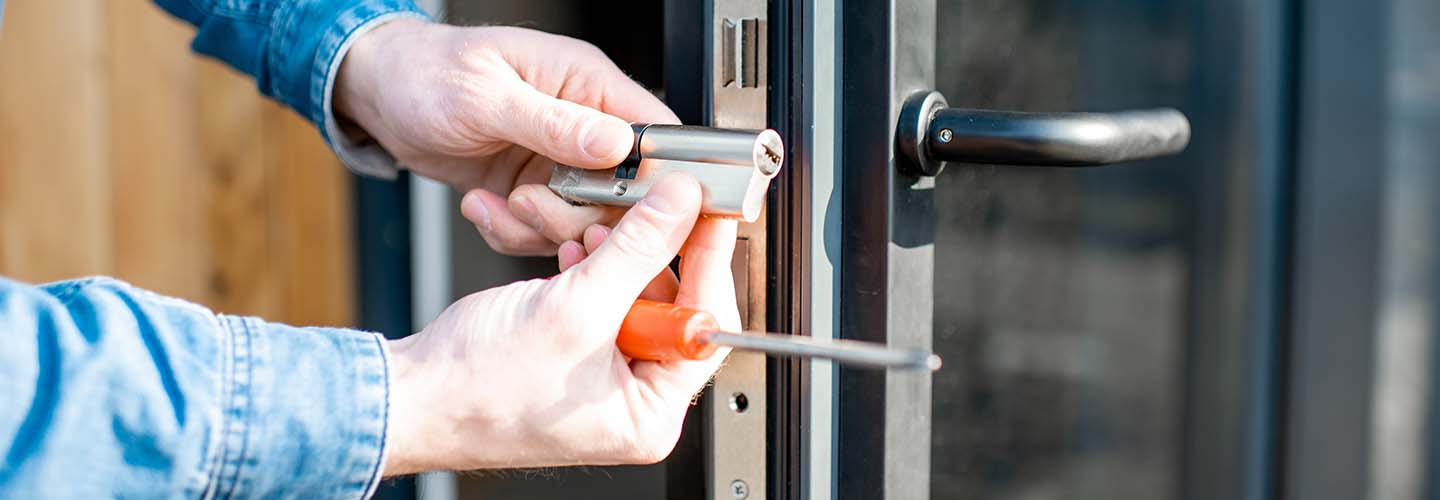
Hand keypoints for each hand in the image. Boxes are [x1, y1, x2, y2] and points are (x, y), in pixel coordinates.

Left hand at [336, 20, 678, 254]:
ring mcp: (559, 162)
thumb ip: (554, 122)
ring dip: (537, 227)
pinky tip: (482, 206)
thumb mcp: (485, 96)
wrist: (380, 95)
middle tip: (530, 203)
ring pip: (583, 222)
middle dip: (577, 214)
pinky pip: (544, 232)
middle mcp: (582, 125)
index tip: (628, 210)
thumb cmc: (425, 72)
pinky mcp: (533, 191)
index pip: (655, 134)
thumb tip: (616, 143)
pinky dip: (510, 232)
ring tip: (496, 203)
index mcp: (587, 83)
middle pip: (624, 193)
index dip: (656, 179)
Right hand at [381, 175, 739, 473]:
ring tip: (595, 233)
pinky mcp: (577, 357)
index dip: (709, 262)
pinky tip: (575, 254)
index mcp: (650, 414)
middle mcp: (634, 402)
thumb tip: (681, 208)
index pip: (706, 326)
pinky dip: (592, 271)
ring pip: (636, 297)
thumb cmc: (477, 388)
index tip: (710, 214)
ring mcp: (604, 380)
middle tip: (652, 209)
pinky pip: (603, 303)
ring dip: (617, 257)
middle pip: (674, 307)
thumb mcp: (575, 307)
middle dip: (653, 255)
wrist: (410, 395)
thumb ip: (638, 249)